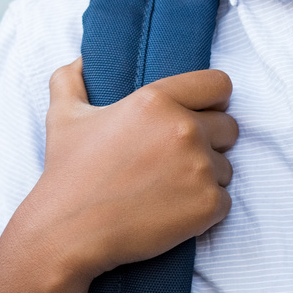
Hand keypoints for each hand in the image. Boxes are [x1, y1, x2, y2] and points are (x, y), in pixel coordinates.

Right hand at [14, 58, 237, 282]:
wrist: (68, 233)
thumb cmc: (68, 174)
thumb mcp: (63, 117)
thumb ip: (71, 79)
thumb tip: (81, 60)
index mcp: (156, 100)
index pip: (218, 85)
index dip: (213, 101)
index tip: (201, 115)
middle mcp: (183, 129)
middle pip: (229, 127)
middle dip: (210, 142)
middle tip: (176, 161)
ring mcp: (199, 168)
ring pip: (226, 167)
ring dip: (205, 178)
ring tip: (167, 189)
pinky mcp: (207, 204)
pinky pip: (224, 201)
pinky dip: (205, 209)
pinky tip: (172, 212)